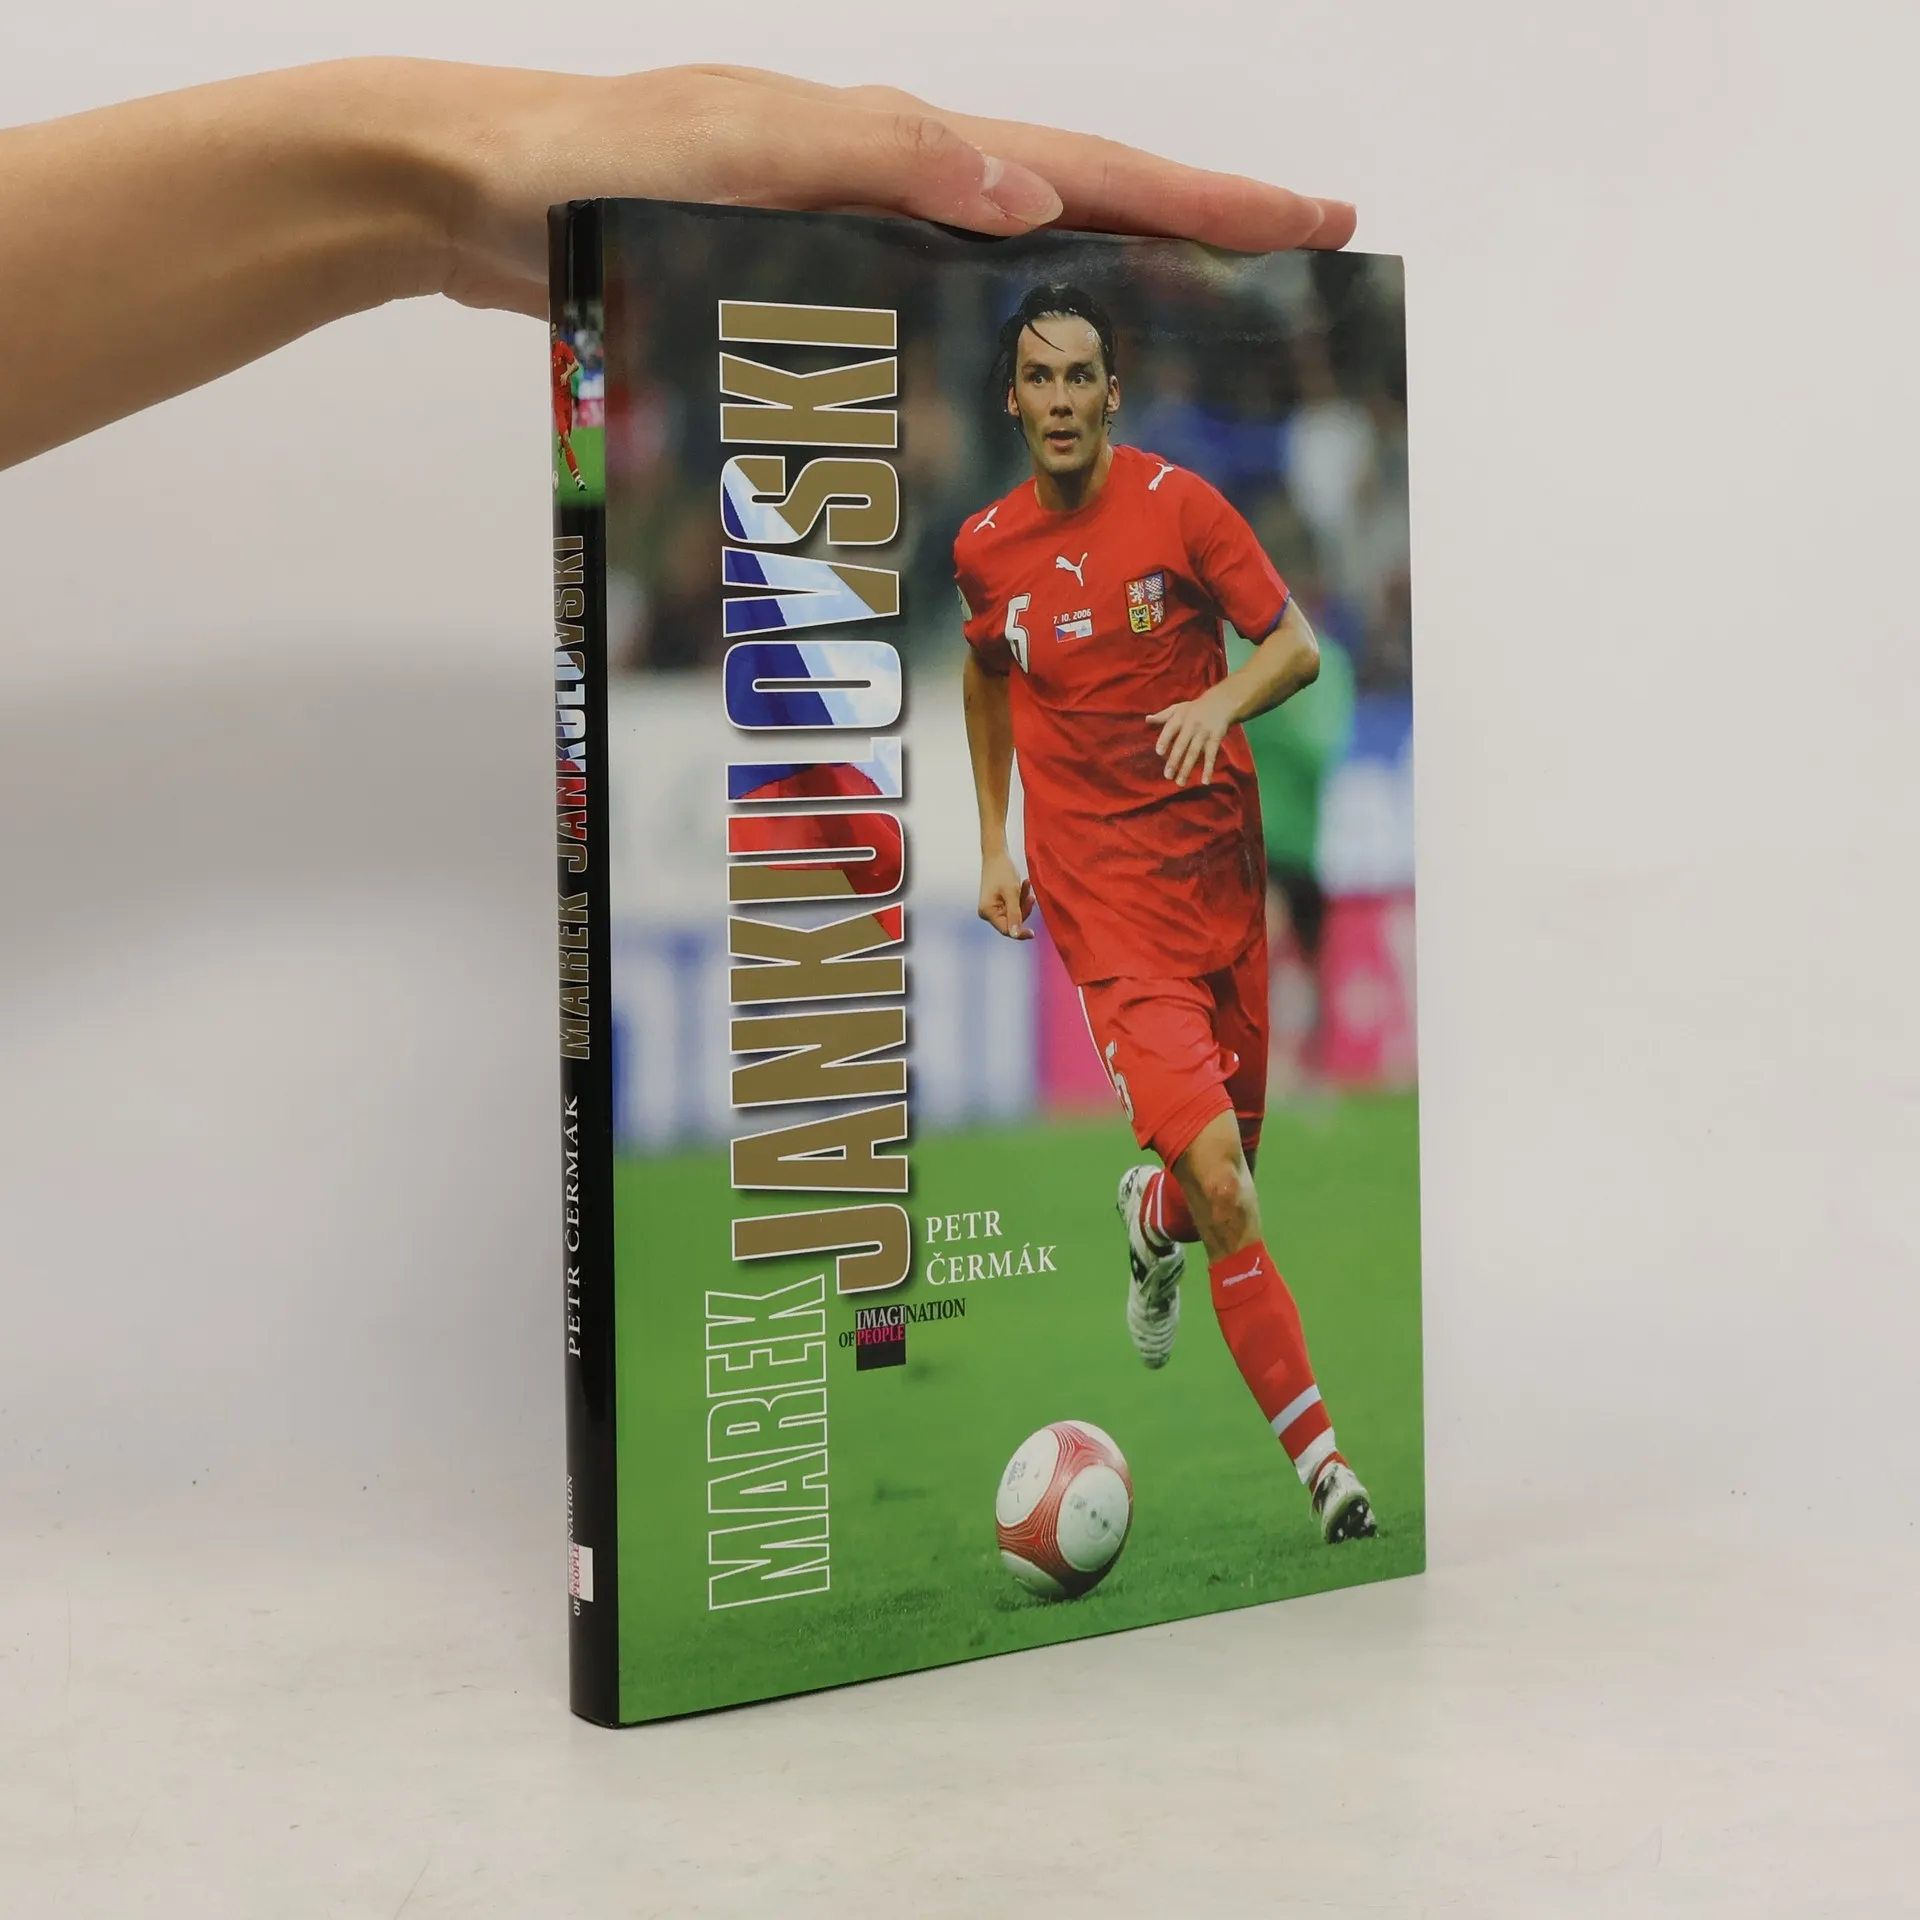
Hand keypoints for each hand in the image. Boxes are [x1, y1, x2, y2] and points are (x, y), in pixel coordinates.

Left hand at [415, 62, 1356, 315]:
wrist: (472, 194)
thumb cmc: (590, 162)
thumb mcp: (741, 149)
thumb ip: (883, 160)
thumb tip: (1031, 198)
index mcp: (898, 145)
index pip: (1085, 170)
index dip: (1203, 202)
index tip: (1310, 220)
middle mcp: (892, 183)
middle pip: (1076, 205)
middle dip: (1192, 235)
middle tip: (1299, 264)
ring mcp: (854, 233)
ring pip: (1014, 264)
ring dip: (1109, 288)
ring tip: (1197, 333)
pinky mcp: (806, 283)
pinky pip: (936, 308)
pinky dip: (997, 337)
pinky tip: (1013, 383)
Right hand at [978, 850, 1035, 940]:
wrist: (997, 855)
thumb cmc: (1002, 871)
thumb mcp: (1012, 893)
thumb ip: (1014, 914)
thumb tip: (1015, 935)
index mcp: (987, 912)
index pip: (1006, 930)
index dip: (1019, 933)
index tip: (1033, 933)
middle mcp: (988, 913)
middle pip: (1011, 922)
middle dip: (1023, 910)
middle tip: (1031, 896)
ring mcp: (993, 908)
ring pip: (1015, 914)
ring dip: (1023, 902)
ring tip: (1026, 884)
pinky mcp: (998, 903)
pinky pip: (1013, 907)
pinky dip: (1020, 898)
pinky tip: (1024, 885)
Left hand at [1148, 682, 1244, 786]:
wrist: (1221, 703)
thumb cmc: (1195, 708)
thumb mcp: (1178, 708)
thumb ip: (1163, 716)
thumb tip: (1147, 719)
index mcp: (1180, 718)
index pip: (1170, 729)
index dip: (1164, 740)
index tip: (1159, 752)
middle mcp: (1191, 726)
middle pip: (1181, 744)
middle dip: (1174, 760)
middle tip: (1167, 775)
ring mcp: (1203, 733)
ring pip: (1194, 753)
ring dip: (1187, 768)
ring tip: (1180, 782)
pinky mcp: (1215, 740)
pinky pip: (1211, 756)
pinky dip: (1208, 769)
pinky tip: (1205, 781)